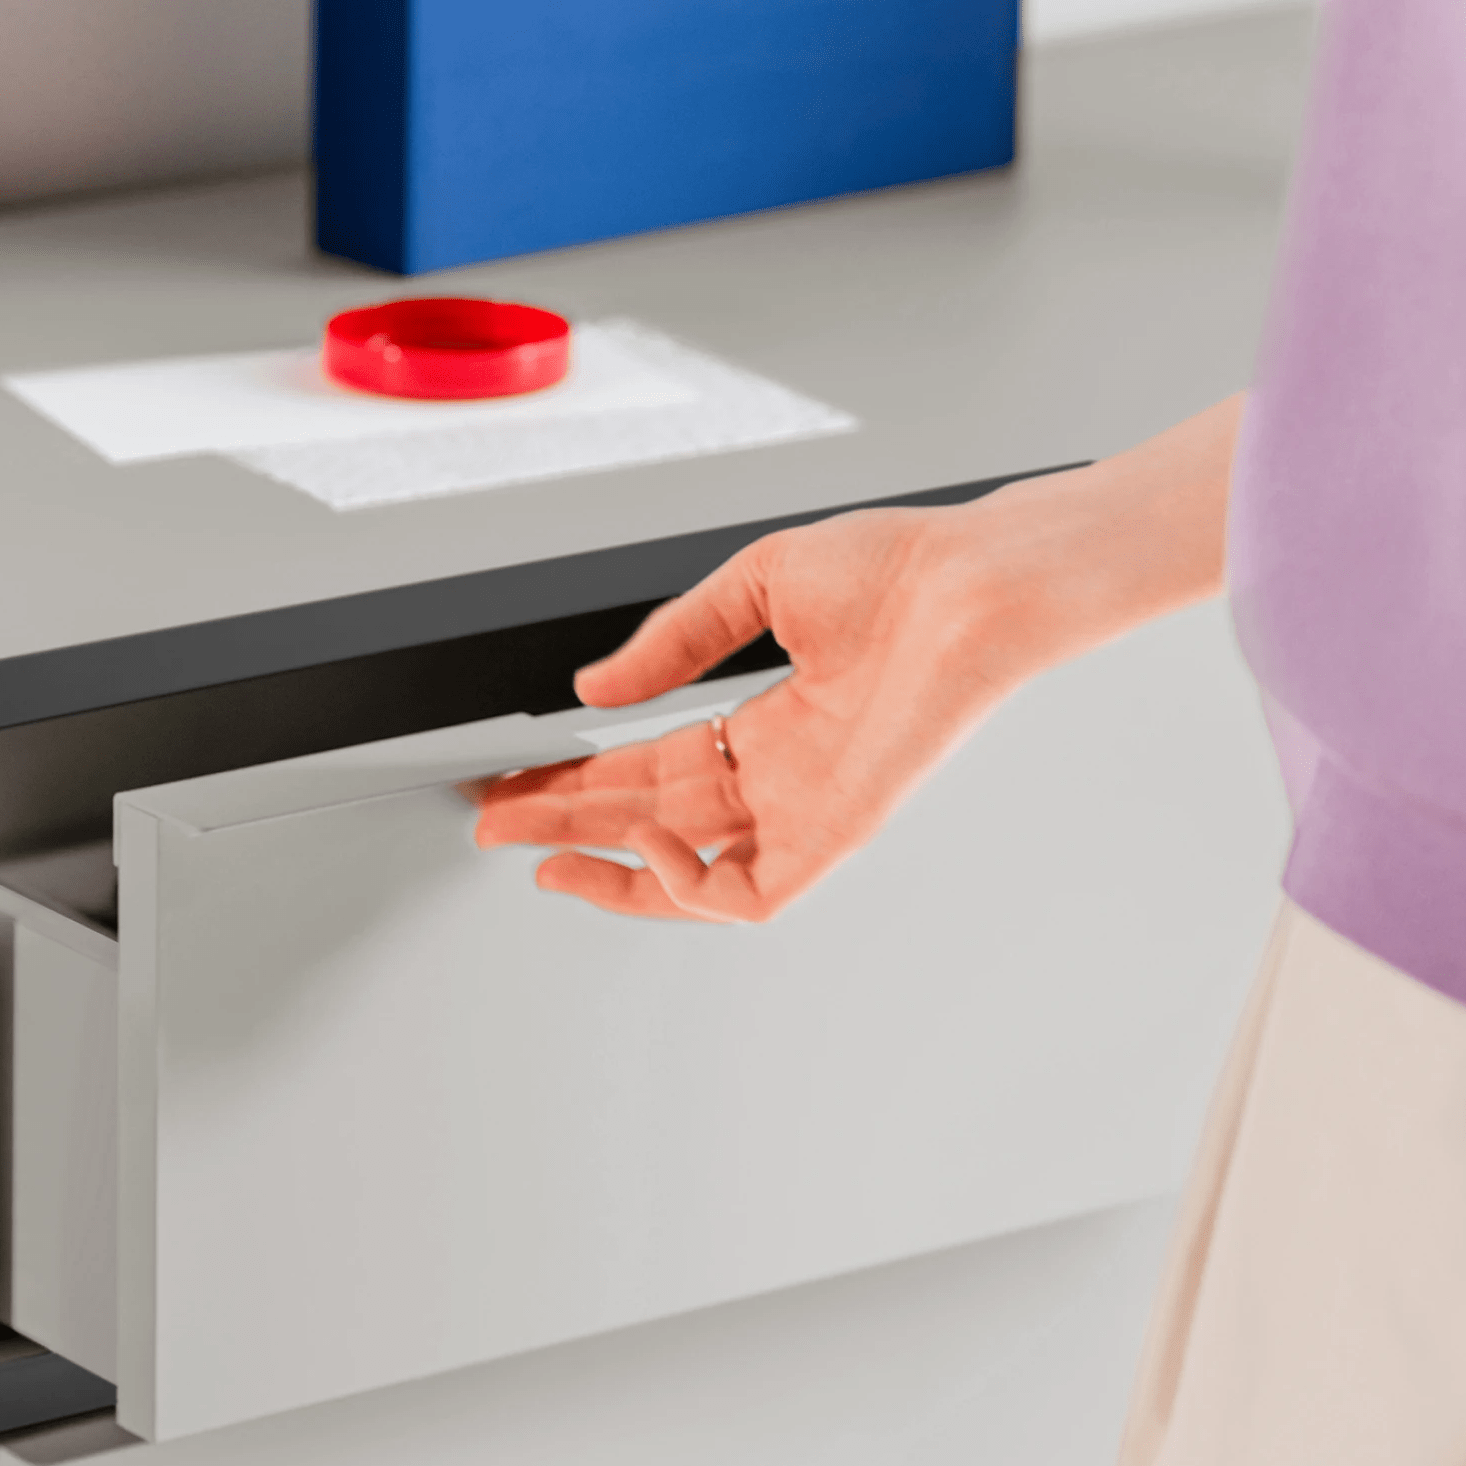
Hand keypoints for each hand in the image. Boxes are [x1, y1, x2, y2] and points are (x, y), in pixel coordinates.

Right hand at [472, 503, 1020, 920]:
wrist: (969, 579)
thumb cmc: (899, 570)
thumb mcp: (755, 589)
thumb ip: (673, 645)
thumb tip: (596, 691)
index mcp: (769, 724)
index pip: (652, 770)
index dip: (579, 780)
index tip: (516, 781)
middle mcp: (785, 777)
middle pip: (654, 820)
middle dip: (569, 825)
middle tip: (497, 826)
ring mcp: (809, 809)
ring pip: (691, 874)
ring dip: (610, 871)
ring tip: (543, 859)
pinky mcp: (838, 832)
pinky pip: (751, 895)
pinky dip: (689, 887)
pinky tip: (644, 845)